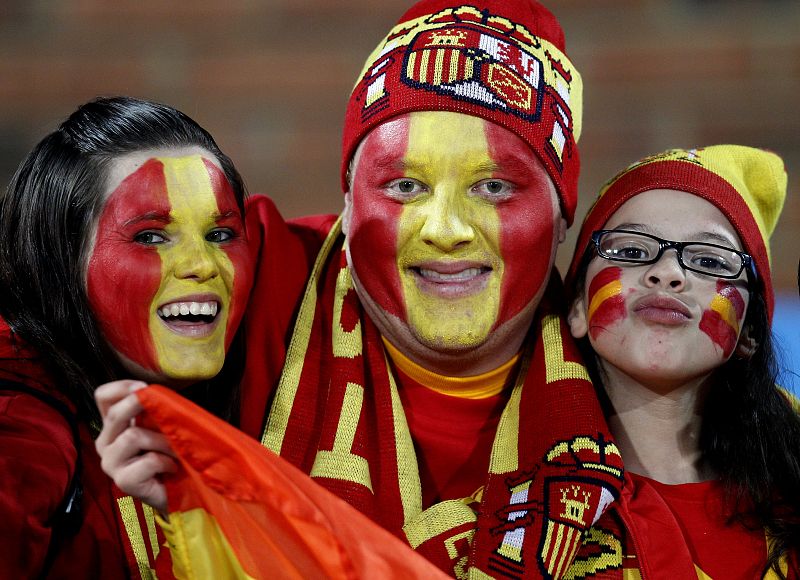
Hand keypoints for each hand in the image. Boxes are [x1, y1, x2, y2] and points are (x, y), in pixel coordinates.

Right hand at [95, 380, 175, 512]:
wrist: (178, 491)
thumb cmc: (171, 455)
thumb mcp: (161, 427)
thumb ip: (153, 411)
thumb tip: (155, 395)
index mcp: (114, 426)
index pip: (103, 397)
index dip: (121, 387)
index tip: (143, 387)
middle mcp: (106, 443)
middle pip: (115, 414)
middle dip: (141, 405)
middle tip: (164, 409)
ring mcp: (111, 463)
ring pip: (132, 437)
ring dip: (162, 441)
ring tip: (175, 450)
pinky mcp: (123, 481)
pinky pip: (147, 460)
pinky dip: (166, 461)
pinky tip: (172, 468)